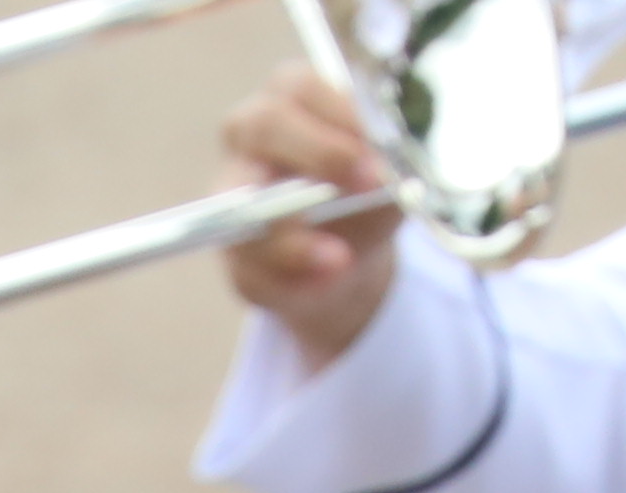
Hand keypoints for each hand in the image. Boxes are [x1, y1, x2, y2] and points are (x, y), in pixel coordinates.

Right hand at [215, 67, 406, 361]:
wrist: (351, 253)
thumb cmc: (369, 194)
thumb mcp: (394, 173)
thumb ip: (393, 166)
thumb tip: (387, 172)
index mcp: (292, 97)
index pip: (301, 86)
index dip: (340, 111)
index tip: (378, 141)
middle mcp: (250, 130)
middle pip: (263, 124)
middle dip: (319, 153)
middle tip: (367, 182)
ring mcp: (231, 186)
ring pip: (242, 199)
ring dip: (292, 233)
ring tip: (340, 258)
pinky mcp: (233, 245)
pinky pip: (248, 257)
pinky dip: (290, 271)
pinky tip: (327, 274)